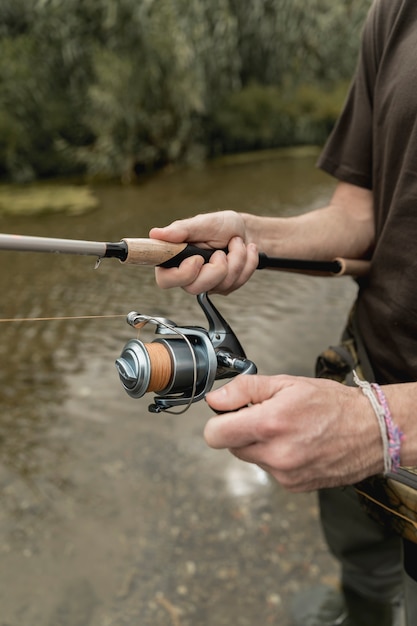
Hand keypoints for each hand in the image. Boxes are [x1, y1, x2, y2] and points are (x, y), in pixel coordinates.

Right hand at [149, 210, 258, 293]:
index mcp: (176, 259)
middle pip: (195, 288)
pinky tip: (245, 251)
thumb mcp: (203, 222)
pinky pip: (238, 283)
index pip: (165, 280)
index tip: (197, 258)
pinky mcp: (225, 287)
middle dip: (217, 268)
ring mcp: (208, 283)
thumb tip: (156, 234)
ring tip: (236, 243)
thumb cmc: (222, 225)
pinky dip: (247, 263)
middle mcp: (189, 275)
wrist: (246, 231)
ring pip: (221, 285)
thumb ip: (181, 229)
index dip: (182, 274)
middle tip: (222, 250)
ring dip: (236, 259)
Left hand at [204, 375, 383, 491]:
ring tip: (288, 430)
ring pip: (251, 458)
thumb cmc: (332, 404)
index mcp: (269, 424)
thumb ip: (244, 390)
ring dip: (260, 445)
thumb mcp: (286, 383)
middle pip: (231, 447)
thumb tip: (215, 400)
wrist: (371, 431)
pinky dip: (276, 458)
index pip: (215, 435)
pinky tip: (297, 444)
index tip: (231, 413)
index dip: (219, 421)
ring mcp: (285, 474)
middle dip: (242, 431)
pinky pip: (269, 470)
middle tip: (268, 416)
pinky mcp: (293, 485)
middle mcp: (275, 454)